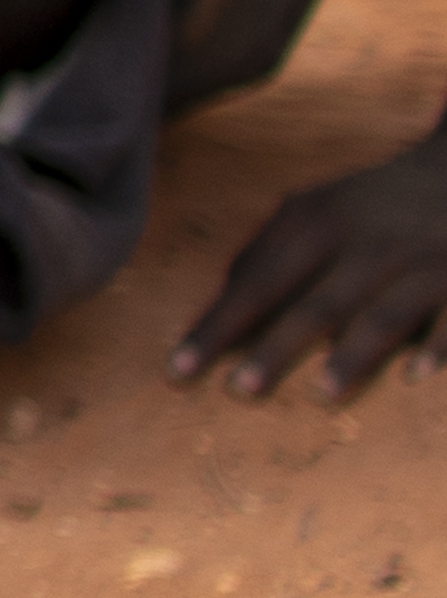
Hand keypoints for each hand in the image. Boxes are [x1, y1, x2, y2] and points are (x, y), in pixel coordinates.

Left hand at [177, 135, 446, 397]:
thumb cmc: (370, 201)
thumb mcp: (313, 210)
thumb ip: (267, 253)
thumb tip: (221, 303)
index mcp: (314, 225)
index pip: (255, 285)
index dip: (218, 327)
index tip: (177, 370)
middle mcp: (362, 245)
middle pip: (314, 305)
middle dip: (276, 348)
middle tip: (240, 391)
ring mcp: (418, 264)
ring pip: (382, 315)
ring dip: (353, 355)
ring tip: (322, 395)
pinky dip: (437, 346)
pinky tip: (415, 375)